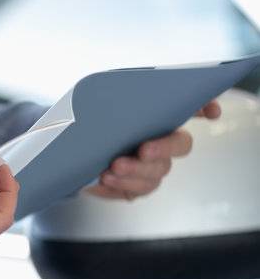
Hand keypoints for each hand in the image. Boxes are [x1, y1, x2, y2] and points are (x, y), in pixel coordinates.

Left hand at [84, 102, 220, 200]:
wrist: (67, 155)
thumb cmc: (86, 125)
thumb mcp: (95, 103)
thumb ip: (113, 96)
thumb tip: (122, 89)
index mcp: (158, 117)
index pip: (191, 107)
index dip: (205, 107)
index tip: (211, 112)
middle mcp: (162, 141)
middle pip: (181, 145)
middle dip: (164, 147)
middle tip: (143, 149)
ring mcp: (152, 166)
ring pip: (158, 171)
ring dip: (136, 170)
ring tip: (113, 166)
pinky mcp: (135, 186)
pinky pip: (138, 189)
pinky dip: (122, 183)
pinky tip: (106, 177)